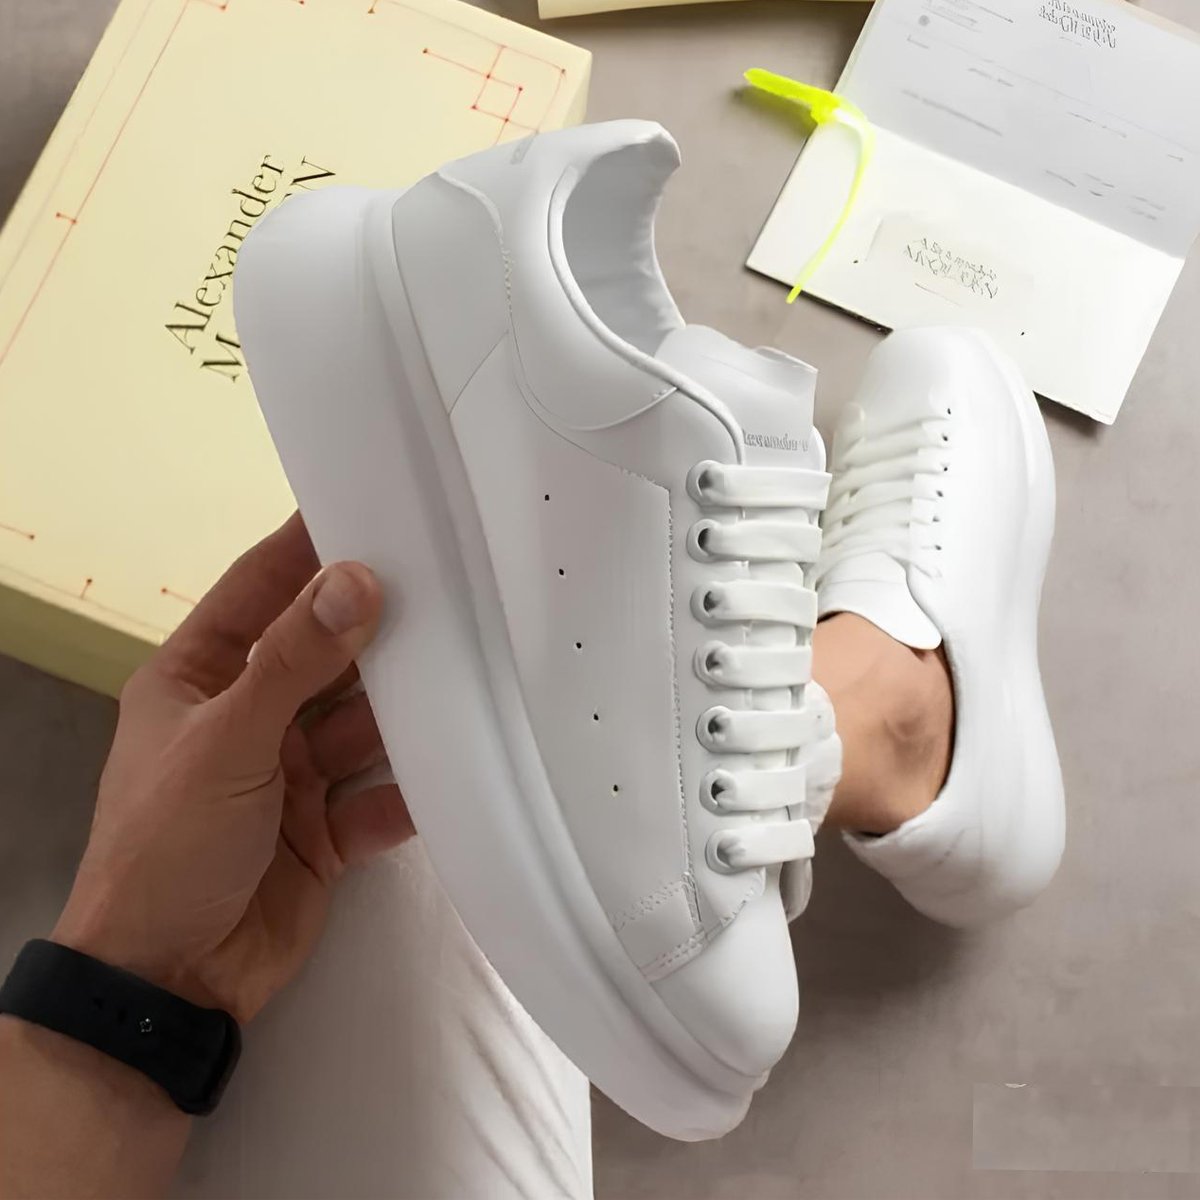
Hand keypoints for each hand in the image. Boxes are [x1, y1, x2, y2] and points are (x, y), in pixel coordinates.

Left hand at [52, 514, 412, 1023]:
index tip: (372, 505)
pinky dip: (417, 785)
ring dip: (408, 707)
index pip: (259, 590)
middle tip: (452, 582)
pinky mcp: (329, 830)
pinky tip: (462, 764)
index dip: (309, 548)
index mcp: (201, 678)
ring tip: (474, 666)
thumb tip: (356, 579)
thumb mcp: (225, 741)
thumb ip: (294, 662)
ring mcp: (293, 775)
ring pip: (364, 722)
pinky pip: (384, 793)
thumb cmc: (169, 846)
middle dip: (380, 628)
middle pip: (326, 655)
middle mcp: (251, 716)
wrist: (169, 983)